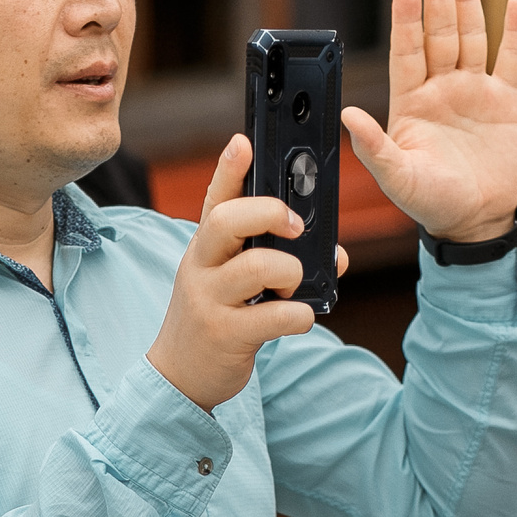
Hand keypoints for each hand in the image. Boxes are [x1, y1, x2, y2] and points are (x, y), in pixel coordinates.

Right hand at [144, 136, 347, 411]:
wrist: (179, 375)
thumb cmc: (216, 317)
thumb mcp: (228, 281)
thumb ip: (272, 259)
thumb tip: (336, 256)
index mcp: (204, 247)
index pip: (215, 198)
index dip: (229, 168)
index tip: (243, 142)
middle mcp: (200, 267)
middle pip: (227, 221)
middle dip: (269, 213)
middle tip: (294, 227)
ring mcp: (209, 300)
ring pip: (259, 267)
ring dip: (291, 273)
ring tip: (291, 288)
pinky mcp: (225, 334)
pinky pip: (277, 315)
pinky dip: (300, 315)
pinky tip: (297, 319)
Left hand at [339, 0, 516, 242]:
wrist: (474, 220)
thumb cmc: (430, 202)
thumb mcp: (398, 177)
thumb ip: (374, 147)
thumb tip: (348, 114)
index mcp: (411, 102)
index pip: (407, 51)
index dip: (406, 19)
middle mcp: (440, 89)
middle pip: (440, 35)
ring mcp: (474, 92)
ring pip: (472, 37)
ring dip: (469, 3)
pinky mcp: (506, 102)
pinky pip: (512, 60)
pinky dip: (515, 31)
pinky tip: (514, 0)